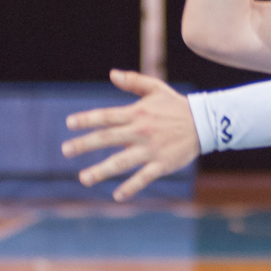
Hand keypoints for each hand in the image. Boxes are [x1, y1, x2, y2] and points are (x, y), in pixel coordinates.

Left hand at [61, 69, 199, 201]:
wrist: (204, 123)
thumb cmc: (176, 105)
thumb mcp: (157, 88)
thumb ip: (134, 81)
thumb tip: (112, 74)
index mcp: (137, 113)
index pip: (107, 116)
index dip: (87, 119)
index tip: (69, 123)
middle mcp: (141, 131)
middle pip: (108, 138)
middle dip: (85, 144)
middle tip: (66, 150)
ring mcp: (151, 149)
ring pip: (121, 162)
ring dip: (101, 171)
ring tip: (83, 178)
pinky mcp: (162, 164)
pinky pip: (143, 177)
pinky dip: (130, 187)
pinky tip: (117, 196)